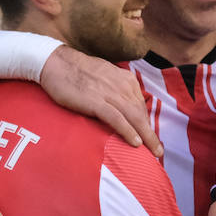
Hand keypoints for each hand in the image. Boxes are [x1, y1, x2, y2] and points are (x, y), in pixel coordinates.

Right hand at [40, 46, 162, 158]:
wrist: (56, 63)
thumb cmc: (79, 72)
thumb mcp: (106, 77)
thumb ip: (117, 90)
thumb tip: (123, 107)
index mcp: (127, 80)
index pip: (141, 106)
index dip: (147, 124)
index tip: (151, 138)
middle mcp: (123, 86)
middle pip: (141, 114)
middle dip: (151, 135)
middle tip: (158, 151)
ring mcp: (110, 94)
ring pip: (134, 118)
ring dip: (146, 137)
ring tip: (153, 152)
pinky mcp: (96, 102)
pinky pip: (117, 119)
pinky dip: (128, 131)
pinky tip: (135, 143)